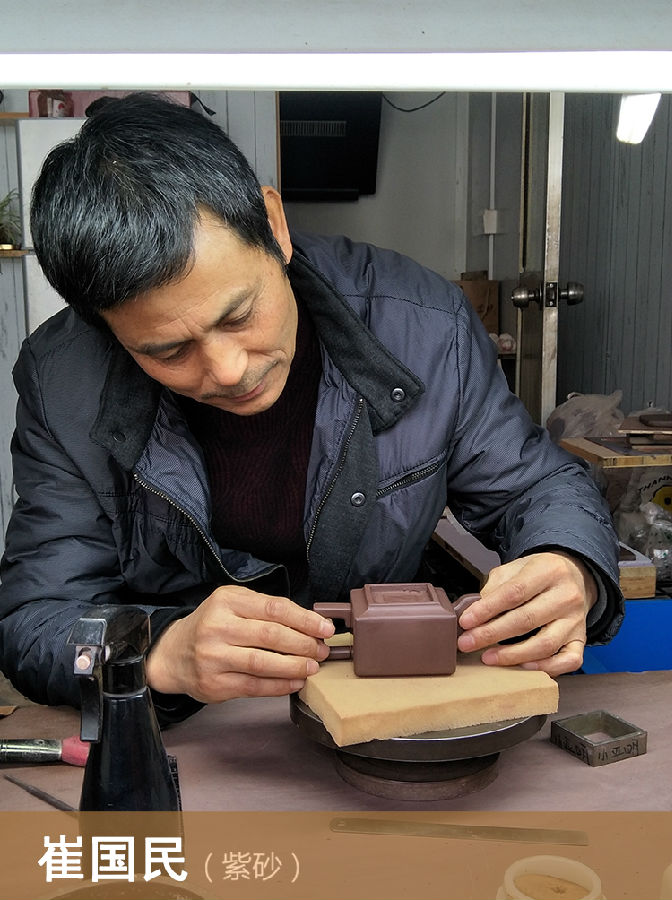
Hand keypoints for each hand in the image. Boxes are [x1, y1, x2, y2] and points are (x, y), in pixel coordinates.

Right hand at [146, 585, 334, 702]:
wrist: (173, 653)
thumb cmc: (212, 625)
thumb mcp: (233, 604)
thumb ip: (265, 609)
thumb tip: (308, 624)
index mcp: (226, 601)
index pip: (274, 608)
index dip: (305, 620)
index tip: (325, 628)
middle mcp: (217, 627)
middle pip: (271, 635)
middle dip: (303, 644)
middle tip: (322, 650)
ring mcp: (213, 657)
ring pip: (263, 663)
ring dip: (294, 666)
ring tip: (312, 667)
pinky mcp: (214, 684)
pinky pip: (254, 686)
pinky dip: (279, 686)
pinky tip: (294, 682)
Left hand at [456, 551, 597, 675]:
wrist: (573, 575)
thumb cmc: (539, 574)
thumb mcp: (516, 568)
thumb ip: (495, 587)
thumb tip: (474, 612)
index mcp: (549, 570)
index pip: (514, 592)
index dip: (487, 609)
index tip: (466, 621)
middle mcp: (566, 595)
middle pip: (526, 619)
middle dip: (491, 634)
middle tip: (468, 643)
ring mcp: (576, 619)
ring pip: (545, 644)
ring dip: (512, 655)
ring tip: (488, 657)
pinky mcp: (581, 639)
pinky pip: (569, 661)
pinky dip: (546, 668)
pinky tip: (523, 667)